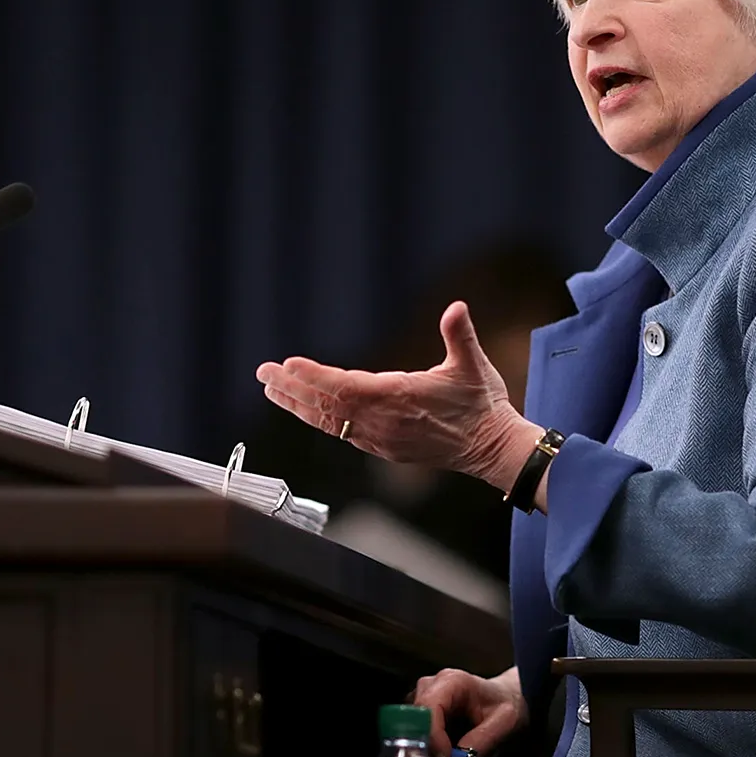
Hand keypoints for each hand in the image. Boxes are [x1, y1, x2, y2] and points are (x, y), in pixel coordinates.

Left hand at [256, 301, 539, 490]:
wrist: (491, 449)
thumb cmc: (482, 405)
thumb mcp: (474, 364)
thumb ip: (460, 334)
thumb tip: (456, 307)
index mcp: (399, 397)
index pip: (344, 386)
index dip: (313, 376)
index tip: (287, 365)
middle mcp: (382, 421)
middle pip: (327, 405)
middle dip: (292, 388)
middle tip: (264, 373)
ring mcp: (380, 438)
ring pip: (329, 422)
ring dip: (299, 405)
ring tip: (272, 390)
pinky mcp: (382, 448)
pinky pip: (341, 433)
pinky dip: (318, 419)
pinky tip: (304, 409)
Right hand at [411, 665, 527, 756]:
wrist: (505, 699)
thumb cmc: (505, 706)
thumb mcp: (505, 722)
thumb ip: (483, 739)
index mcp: (452, 681)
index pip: (428, 708)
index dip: (432, 736)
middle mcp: (430, 686)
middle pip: (413, 720)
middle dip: (429, 747)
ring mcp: (421, 699)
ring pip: (410, 730)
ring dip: (429, 751)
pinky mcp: (419, 713)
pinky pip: (414, 736)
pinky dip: (429, 751)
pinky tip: (447, 756)